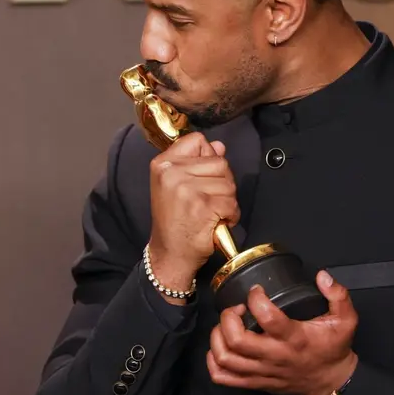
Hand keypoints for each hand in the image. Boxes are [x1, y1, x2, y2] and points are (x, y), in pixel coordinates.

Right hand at [146, 132, 238, 296]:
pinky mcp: (202, 206)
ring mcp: (186, 188)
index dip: (208, 157)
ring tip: (211, 212)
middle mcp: (171, 172)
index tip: (201, 177)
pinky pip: (231, 202)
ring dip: (227, 200)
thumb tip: (219, 145)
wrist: (170, 253)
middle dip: (222, 182)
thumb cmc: (174, 221)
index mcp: (162, 164)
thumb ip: (197, 162)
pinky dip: (231, 215)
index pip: (197, 140)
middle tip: (207, 200)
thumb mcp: (176, 185)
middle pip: (219, 162)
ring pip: (228, 183)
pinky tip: (217, 222)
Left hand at [206, 270, 358, 394]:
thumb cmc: (333, 350)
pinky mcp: (255, 382)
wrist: (330, 382)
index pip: (267, 317)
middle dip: (229, 317)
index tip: (256, 291)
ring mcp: (262, 371)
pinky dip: (214, 361)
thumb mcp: (345, 320)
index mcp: (295, 338)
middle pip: (237, 340)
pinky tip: (220, 347)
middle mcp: (275, 356)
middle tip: (236, 308)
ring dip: (218, 336)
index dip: (255, 299)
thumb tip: (322, 276)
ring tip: (226, 325)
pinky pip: (224, 377)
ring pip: (226, 358)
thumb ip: (338, 295)